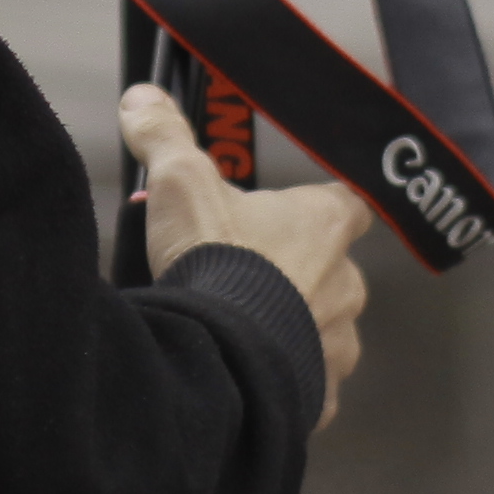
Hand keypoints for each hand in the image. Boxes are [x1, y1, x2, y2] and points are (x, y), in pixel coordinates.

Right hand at [122, 83, 373, 428]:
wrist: (219, 353)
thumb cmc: (216, 264)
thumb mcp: (180, 184)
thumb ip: (165, 137)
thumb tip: (143, 100)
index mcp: (325, 225)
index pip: (350, 203)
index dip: (325, 206)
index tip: (304, 211)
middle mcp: (346, 283)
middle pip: (335, 271)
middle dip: (297, 274)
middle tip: (246, 275)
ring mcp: (338, 342)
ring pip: (325, 330)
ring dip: (294, 329)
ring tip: (243, 329)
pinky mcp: (320, 392)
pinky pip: (312, 386)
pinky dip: (287, 381)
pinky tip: (252, 374)